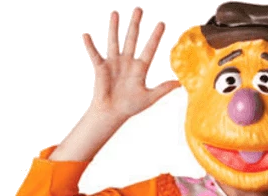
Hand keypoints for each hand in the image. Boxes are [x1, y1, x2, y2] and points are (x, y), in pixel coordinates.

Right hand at [82, 7, 180, 121]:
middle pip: (132, 39)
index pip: (149, 49)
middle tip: (138, 9)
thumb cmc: (130, 106)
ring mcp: (114, 62)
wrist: (112, 113)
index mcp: (139, 68)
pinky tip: (86, 35)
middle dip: (135, 24)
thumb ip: (164, 89)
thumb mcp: (149, 98)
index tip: (162, 24)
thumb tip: (181, 83)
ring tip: (114, 13)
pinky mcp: (101, 67)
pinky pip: (94, 53)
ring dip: (114, 27)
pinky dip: (90, 45)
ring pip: (114, 40)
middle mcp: (127, 61)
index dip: (155, 37)